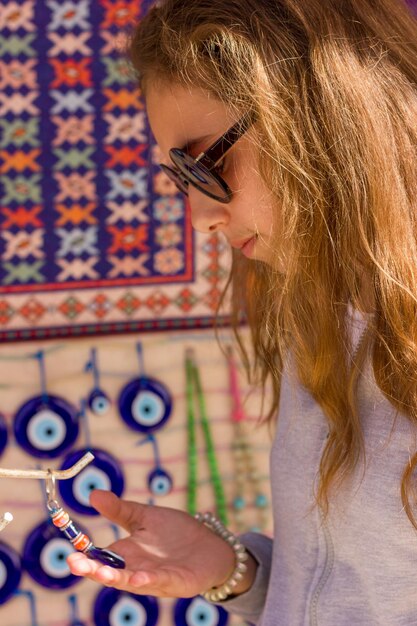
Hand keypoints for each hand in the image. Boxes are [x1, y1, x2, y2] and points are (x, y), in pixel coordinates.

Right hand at [67, 490, 255, 596]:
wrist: (210, 545)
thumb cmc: (175, 534)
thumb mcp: (144, 517)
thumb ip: (119, 509)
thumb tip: (93, 493)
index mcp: (128, 554)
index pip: (101, 558)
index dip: (85, 558)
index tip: (70, 555)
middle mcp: (137, 568)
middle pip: (111, 572)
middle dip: (93, 570)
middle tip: (74, 564)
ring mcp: (156, 577)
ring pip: (131, 581)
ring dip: (116, 578)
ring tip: (99, 572)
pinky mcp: (176, 581)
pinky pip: (160, 581)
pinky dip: (148, 580)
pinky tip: (138, 577)